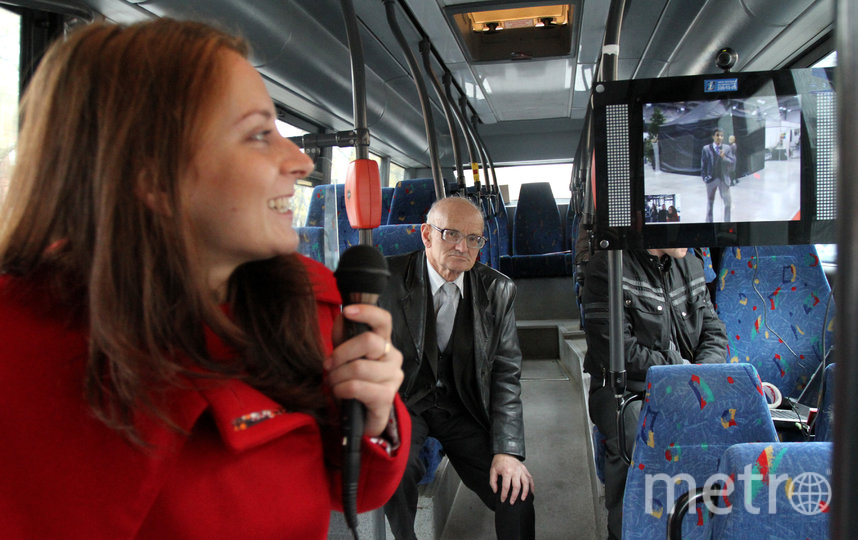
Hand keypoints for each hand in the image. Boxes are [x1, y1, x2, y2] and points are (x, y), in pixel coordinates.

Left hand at [326, 304, 403, 436]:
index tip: (347, 311)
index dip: (367, 312)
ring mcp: (393, 377)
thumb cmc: (354, 382)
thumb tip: (341, 317)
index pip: (383, 320)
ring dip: (338, 376)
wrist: (361, 418)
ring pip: (359, 367)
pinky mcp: (387, 396)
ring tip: (333, 382)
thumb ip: (343, 337)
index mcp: (384, 343)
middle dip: (340, 354)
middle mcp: (393, 357)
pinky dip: (341, 389)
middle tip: (329, 366)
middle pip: (368, 342)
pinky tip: (340, 393)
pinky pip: (357, 387)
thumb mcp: (346, 357)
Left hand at [490, 453, 533, 503]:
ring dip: (525, 492)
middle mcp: (515, 471)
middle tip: (512, 502)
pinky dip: (531, 486)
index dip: (504, 495)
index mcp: (507, 471)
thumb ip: (493, 482)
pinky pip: (530, 479)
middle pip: (517, 486)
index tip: (503, 500)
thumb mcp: (492, 471)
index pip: (506, 486)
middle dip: (514, 496)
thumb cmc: (499, 462)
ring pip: (526, 483)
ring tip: (523, 499)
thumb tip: (496, 491)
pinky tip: (531, 492)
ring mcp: (521, 470)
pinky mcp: (525, 470)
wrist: (505, 452)